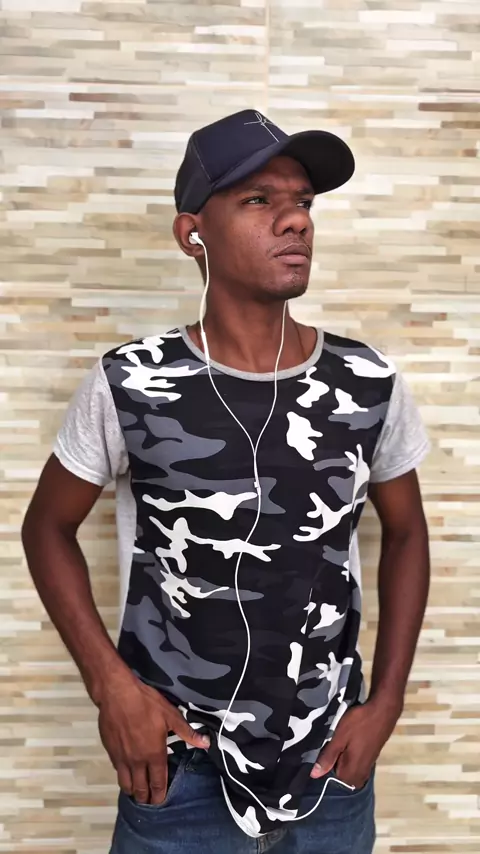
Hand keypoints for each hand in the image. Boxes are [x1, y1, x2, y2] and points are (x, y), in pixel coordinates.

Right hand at [97, 670, 208, 804]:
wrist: (117, 694)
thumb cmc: (146, 703)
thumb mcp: (170, 715)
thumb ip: (187, 732)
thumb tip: (206, 743)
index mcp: (154, 754)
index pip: (157, 783)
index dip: (160, 795)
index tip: (161, 802)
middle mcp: (137, 761)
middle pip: (140, 789)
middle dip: (146, 798)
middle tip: (150, 801)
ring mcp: (122, 758)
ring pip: (126, 784)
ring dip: (133, 790)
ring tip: (138, 791)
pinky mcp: (110, 752)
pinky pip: (117, 771)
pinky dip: (123, 776)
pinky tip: (126, 772)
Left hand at [311, 699, 400, 788]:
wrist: (383, 711)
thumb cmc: (359, 723)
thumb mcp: (339, 737)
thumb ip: (328, 757)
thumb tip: (314, 775)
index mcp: (351, 773)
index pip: (330, 777)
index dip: (325, 762)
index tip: (325, 748)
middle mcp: (360, 775)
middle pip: (339, 773)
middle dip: (334, 760)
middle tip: (333, 742)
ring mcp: (366, 767)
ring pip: (346, 766)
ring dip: (341, 755)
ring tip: (341, 739)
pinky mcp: (370, 759)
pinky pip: (354, 761)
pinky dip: (349, 752)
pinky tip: (349, 739)